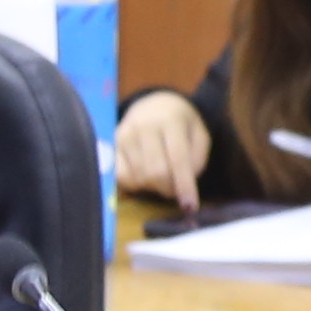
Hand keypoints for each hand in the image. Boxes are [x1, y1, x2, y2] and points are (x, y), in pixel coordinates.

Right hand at [115, 90, 212, 206]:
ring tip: (161, 175)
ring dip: (154, 186)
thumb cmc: (180, 123)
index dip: (184, 185)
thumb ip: (197, 158)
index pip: (178, 158)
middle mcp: (144, 126)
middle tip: (175, 188)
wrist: (152, 104)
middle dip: (169, 188)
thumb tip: (185, 183)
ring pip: (140, 177)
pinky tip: (144, 174)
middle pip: (156, 172)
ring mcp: (124, 135)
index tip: (190, 206)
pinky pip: (122, 177)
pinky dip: (136, 184)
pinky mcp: (111, 145)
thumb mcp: (198, 134)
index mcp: (171, 120)